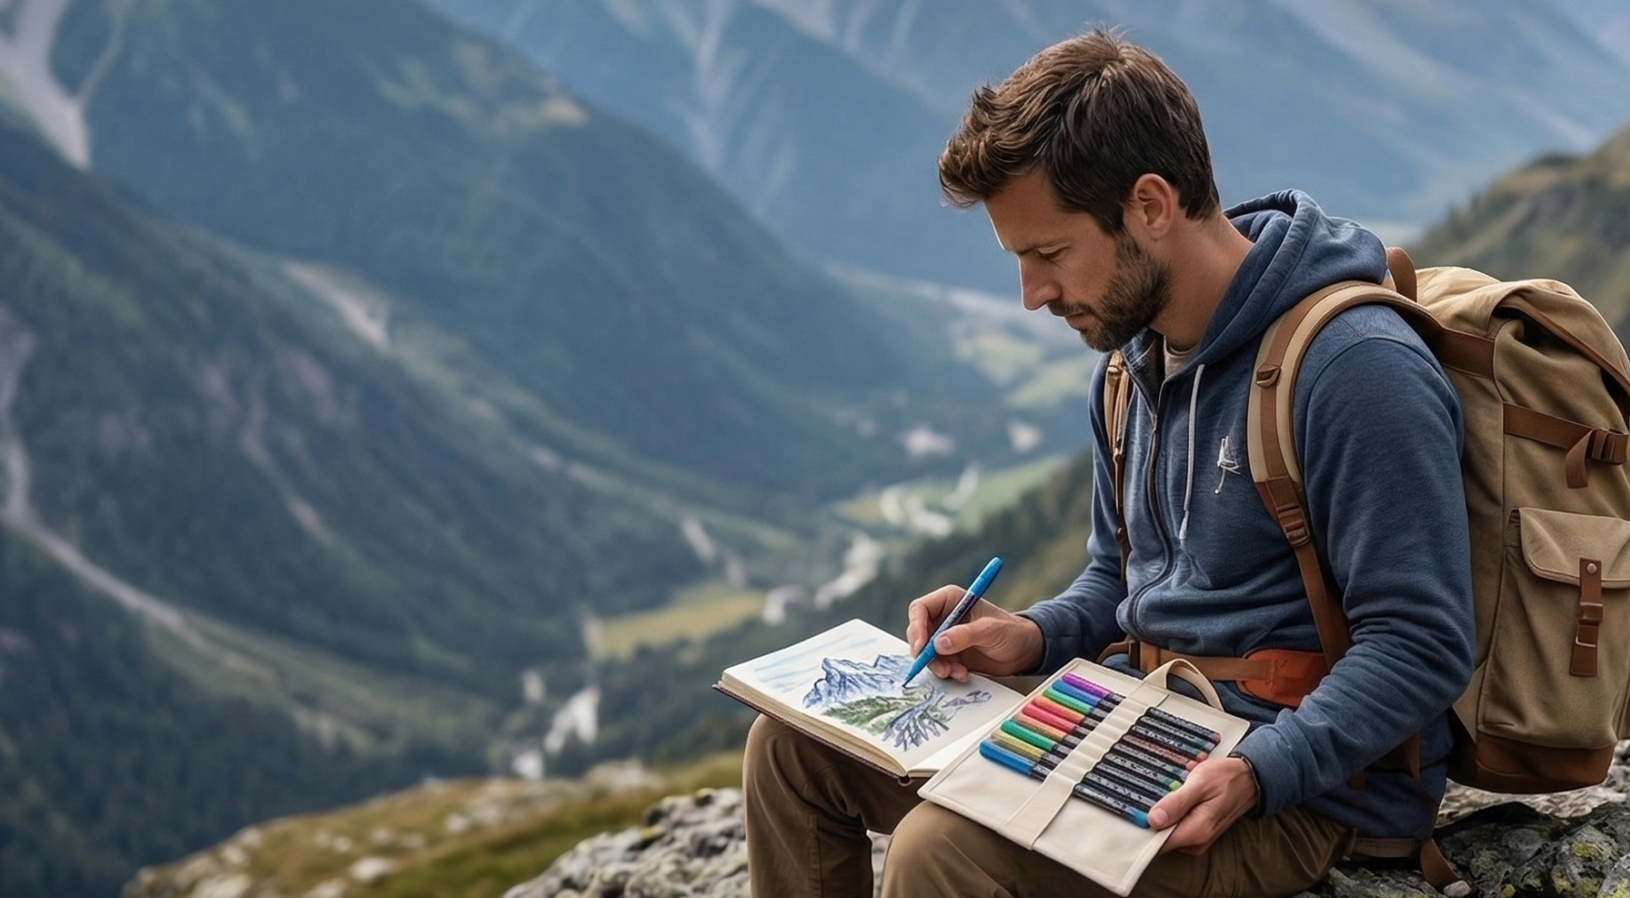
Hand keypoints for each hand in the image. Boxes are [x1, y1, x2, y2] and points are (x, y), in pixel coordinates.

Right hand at [905, 585, 1042, 680]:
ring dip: (937, 665)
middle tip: (938, 666)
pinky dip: (946, 671)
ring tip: (957, 672)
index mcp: (950, 600)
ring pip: (925, 652)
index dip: (916, 626)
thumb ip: (964, 635)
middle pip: (918, 633)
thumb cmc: (1011, 632)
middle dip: (925, 652)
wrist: (1024, 652)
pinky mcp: (950, 655)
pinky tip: (962, 674)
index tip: (922, 646)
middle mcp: (943, 617)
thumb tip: (938, 643)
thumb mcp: (990, 630)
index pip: (920, 609)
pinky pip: (937, 664)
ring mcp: (945, 637)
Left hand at [1148, 755, 1258, 854]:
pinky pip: (1178, 822)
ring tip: (1181, 783)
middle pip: (1161, 834)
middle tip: (1166, 787)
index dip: (1145, 826)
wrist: (1250, 779)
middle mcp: (1196, 841)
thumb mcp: (1199, 784)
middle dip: (1158, 810)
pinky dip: (1178, 805)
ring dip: (1169, 804)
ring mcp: (1198, 837)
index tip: (1138, 808)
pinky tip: (1185, 788)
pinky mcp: (1198, 831)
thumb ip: (1176, 803)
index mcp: (1196, 832)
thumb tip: (1153, 820)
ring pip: (1168, 826)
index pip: (1158, 843)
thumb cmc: (1227, 778)